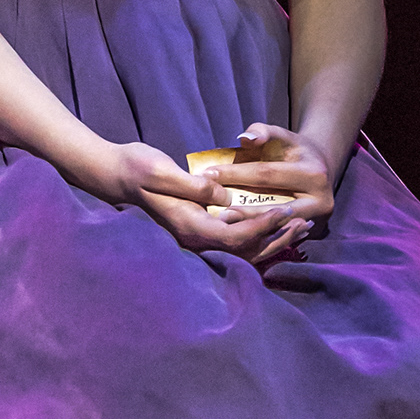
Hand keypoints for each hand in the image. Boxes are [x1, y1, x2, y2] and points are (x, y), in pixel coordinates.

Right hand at [79, 138, 314, 269]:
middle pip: (244, 250)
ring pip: (242, 249)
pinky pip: (233, 240)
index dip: (264, 227)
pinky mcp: (197, 228)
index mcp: (189, 227)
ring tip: (297, 224)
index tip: (287, 211)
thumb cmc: (137, 168)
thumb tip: (224, 197)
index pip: (236, 237)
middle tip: (304, 221)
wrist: (115, 175)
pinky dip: (257, 235)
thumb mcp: (162, 171)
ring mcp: (196, 237)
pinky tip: (272, 223)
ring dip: (271, 238)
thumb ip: (194, 186)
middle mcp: (195, 239)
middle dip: (276, 237)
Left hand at [195, 123, 336, 243]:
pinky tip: (237, 231)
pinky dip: (259, 232)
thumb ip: (263, 131)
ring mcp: (316, 223)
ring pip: (276, 227)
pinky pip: (279, 236)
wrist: (322, 169)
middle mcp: (319, 203)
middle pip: (273, 207)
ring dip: (248, 226)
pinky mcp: (310, 236)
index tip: (210, 175)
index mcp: (313, 175)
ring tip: (222, 222)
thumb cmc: (295, 150)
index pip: (266, 174)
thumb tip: (245, 139)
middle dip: (241, 208)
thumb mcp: (283, 135)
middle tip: (213, 209)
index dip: (237, 174)